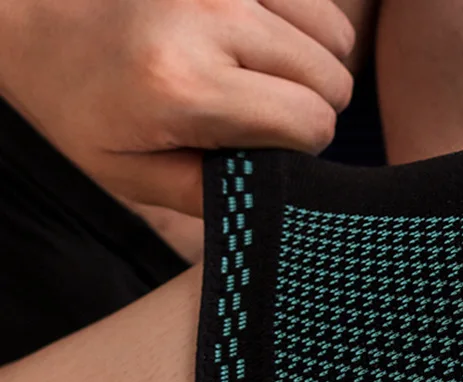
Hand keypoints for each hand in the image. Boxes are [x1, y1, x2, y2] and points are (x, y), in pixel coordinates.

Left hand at [0, 0, 356, 216]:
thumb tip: (288, 192)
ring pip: (337, 38)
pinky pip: (316, 3)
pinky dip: (305, 30)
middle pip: (333, 79)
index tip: (265, 150)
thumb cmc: (90, 113)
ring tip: (265, 80)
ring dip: (313, 68)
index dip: (300, 149)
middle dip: (311, 109)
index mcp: (185, 84)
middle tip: (263, 117)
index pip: (311, 123)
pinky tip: (265, 47)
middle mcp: (209, 17)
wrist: (38, 27)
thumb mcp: (141, 179)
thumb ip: (220, 195)